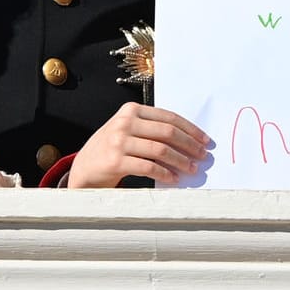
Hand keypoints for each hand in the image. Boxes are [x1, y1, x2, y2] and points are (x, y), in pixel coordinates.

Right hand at [66, 102, 209, 187]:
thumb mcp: (128, 130)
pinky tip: (174, 179)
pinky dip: (165, 174)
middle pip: (167, 132)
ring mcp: (119, 141)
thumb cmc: (112, 148)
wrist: (85, 167)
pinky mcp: (116, 161)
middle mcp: (125, 122)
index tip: (204, 140)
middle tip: (202, 156)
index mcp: (131, 110)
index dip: (190, 129)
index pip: (168, 117)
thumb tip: (189, 141)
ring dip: (181, 161)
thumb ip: (151, 129)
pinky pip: (149, 167)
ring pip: (160, 150)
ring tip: (192, 169)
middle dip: (189, 145)